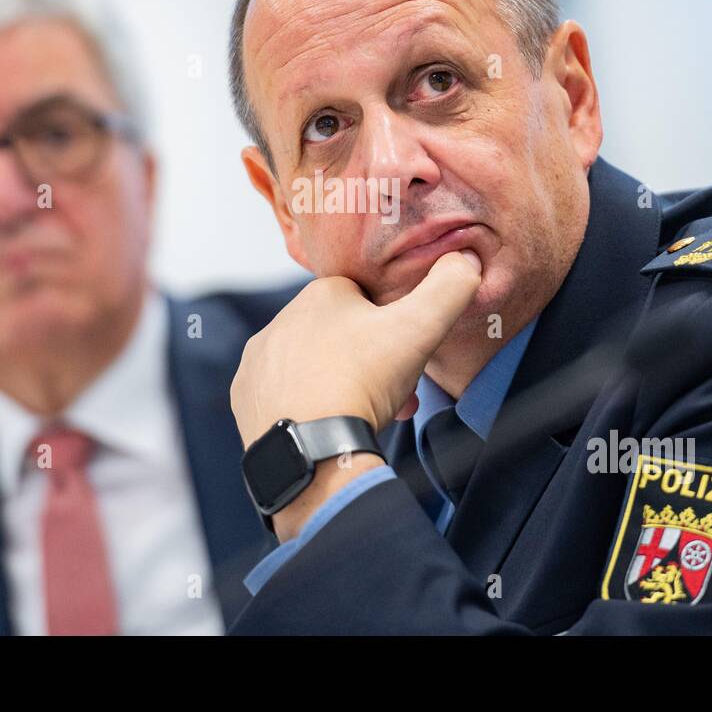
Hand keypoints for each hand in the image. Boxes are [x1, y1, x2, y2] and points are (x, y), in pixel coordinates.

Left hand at [230, 249, 482, 448]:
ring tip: (365, 415)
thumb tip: (465, 260)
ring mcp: (258, 363)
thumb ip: (448, 288)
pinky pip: (284, 396)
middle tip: (394, 393)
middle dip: (370, 361)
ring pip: (313, 367)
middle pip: (339, 336)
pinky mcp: (246, 400)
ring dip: (341, 384)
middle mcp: (279, 322)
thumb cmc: (361, 383)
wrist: (309, 451)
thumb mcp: (419, 329)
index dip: (393, 326)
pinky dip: (308, 408)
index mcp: (317, 295)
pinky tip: (327, 425)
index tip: (408, 355)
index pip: (364, 299)